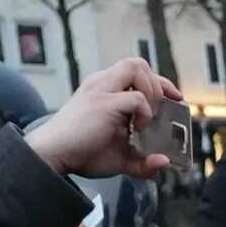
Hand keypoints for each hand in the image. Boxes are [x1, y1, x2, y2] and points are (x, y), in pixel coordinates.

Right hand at [24, 58, 179, 179]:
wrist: (53, 155)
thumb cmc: (82, 153)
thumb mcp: (120, 158)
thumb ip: (143, 162)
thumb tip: (164, 163)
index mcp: (104, 89)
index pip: (135, 71)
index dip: (158, 82)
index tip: (172, 99)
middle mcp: (102, 83)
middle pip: (137, 62)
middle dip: (158, 83)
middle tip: (161, 109)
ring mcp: (101, 90)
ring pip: (135, 67)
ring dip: (152, 91)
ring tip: (148, 116)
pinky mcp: (103, 102)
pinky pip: (136, 97)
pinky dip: (144, 112)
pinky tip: (137, 128)